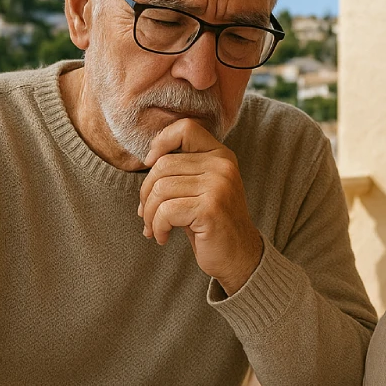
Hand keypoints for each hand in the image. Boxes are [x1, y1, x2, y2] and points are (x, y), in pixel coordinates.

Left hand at [138, 118, 263, 294]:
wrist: (239, 257)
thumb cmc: (212, 224)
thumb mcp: (200, 189)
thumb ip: (181, 171)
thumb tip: (146, 162)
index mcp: (221, 156)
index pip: (185, 128)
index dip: (161, 142)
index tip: (150, 166)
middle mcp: (222, 166)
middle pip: (163, 165)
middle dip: (146, 193)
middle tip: (147, 214)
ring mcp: (218, 186)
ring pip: (160, 189)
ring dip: (150, 214)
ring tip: (154, 228)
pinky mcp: (210, 208)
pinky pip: (166, 211)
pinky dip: (158, 227)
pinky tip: (163, 237)